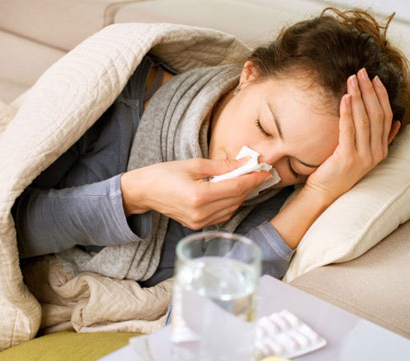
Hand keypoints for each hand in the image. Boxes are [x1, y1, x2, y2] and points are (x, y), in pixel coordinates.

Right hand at [120, 158, 271, 229]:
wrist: (144, 192)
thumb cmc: (164, 174)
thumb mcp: (194, 165)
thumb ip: (222, 166)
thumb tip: (244, 164)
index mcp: (199, 196)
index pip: (236, 188)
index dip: (253, 179)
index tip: (264, 171)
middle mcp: (201, 213)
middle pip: (236, 199)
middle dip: (249, 186)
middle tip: (258, 173)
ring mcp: (199, 222)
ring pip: (231, 209)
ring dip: (241, 195)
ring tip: (246, 180)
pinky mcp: (197, 225)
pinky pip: (222, 215)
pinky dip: (231, 203)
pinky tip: (232, 192)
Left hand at [304, 68, 400, 202]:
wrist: (325, 192)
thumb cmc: (339, 170)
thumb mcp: (363, 153)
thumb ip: (380, 139)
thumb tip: (396, 123)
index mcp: (381, 149)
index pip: (386, 116)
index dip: (381, 96)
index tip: (374, 78)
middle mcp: (376, 152)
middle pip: (377, 114)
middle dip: (369, 91)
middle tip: (361, 72)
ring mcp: (363, 156)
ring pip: (365, 120)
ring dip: (358, 97)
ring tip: (352, 80)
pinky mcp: (348, 158)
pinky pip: (349, 130)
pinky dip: (347, 112)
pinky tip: (344, 98)